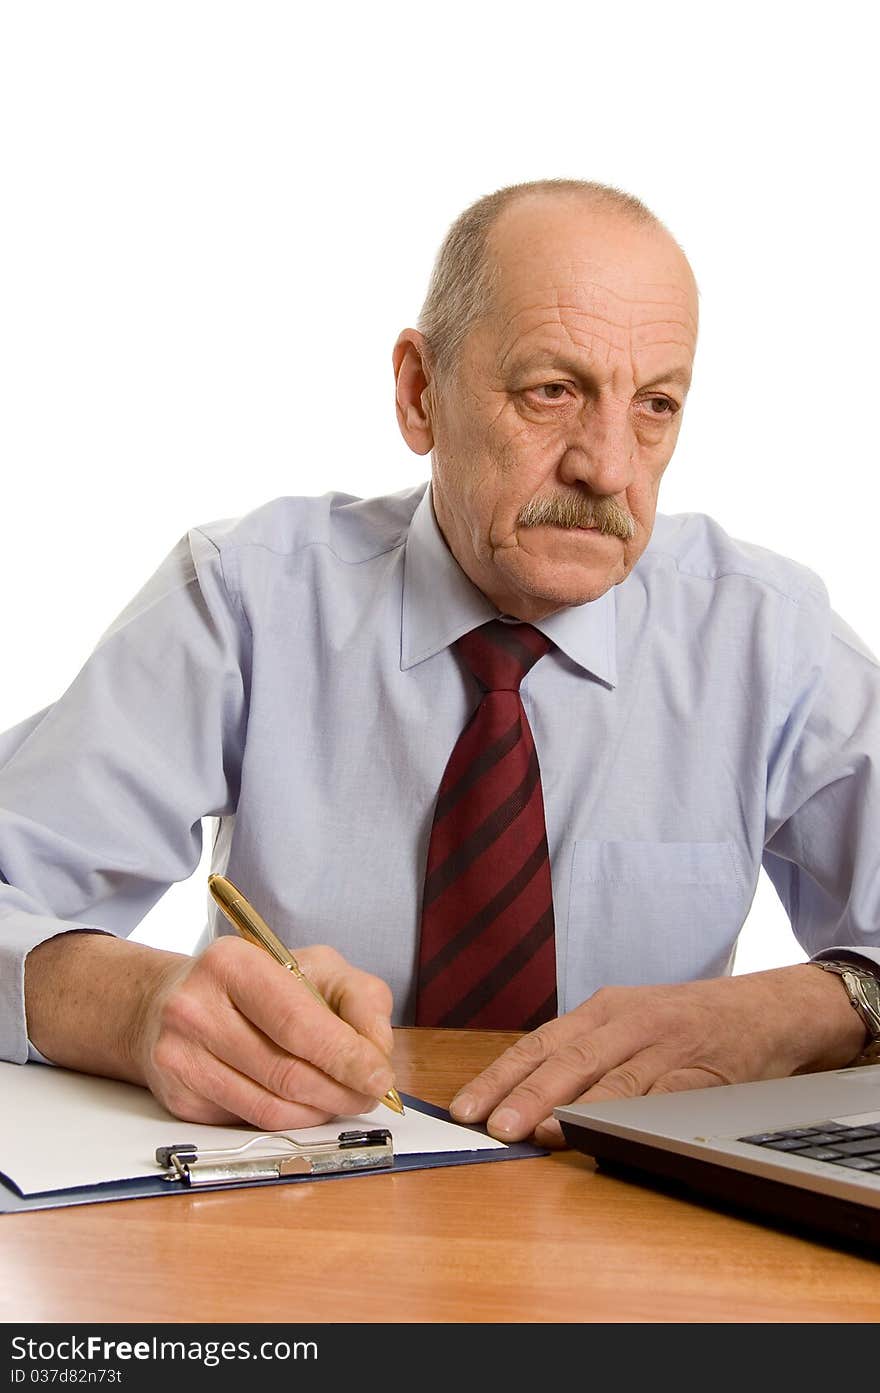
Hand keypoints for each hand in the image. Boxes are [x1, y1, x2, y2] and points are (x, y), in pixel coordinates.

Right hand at [134, 937, 395, 1128]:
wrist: (170, 1002)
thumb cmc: (256, 983)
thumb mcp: (315, 967)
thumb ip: (359, 1000)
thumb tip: (377, 1055)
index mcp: (232, 964)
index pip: (298, 1023)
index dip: (346, 1057)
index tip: (379, 1078)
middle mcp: (196, 1009)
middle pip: (287, 1072)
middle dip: (342, 1091)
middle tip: (369, 1095)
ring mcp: (180, 1056)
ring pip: (271, 1107)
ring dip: (320, 1112)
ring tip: (343, 1099)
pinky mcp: (179, 1096)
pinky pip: (251, 1121)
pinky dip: (290, 1119)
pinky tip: (304, 1103)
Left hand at [448, 966, 865, 1146]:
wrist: (766, 1009)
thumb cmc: (688, 1022)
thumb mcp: (630, 1022)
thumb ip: (586, 1055)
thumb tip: (526, 1098)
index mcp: (603, 1010)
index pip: (539, 1043)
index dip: (500, 1076)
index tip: (466, 1108)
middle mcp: (629, 1022)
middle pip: (568, 1059)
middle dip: (525, 1093)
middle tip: (492, 1125)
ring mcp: (666, 1046)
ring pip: (611, 1078)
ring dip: (571, 1107)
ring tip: (537, 1132)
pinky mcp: (705, 1072)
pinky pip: (665, 1096)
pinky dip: (635, 1114)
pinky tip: (611, 1130)